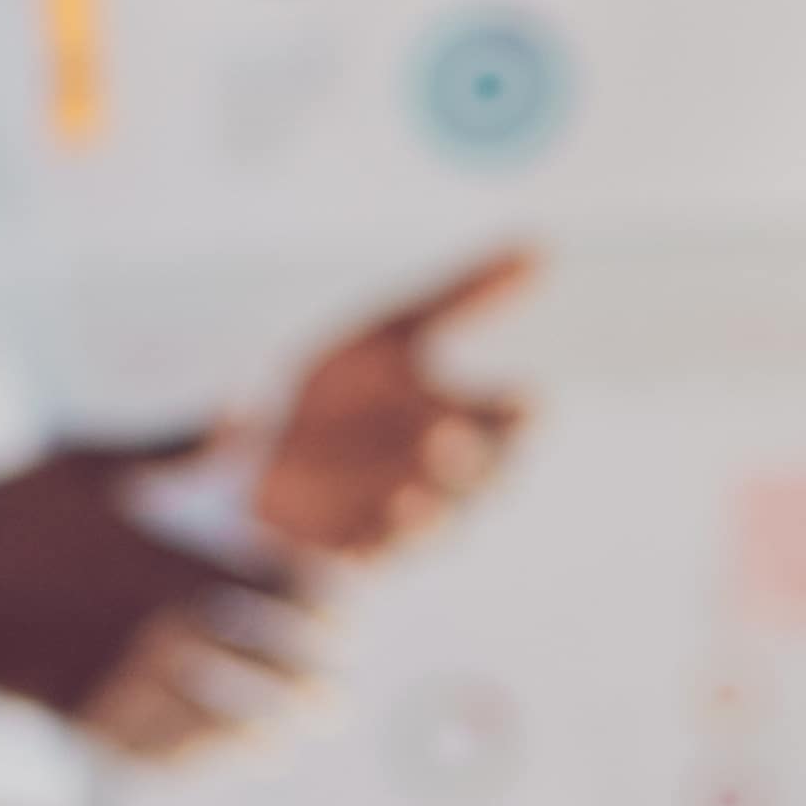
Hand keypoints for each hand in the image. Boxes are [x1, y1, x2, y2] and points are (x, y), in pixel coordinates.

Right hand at [0, 438, 320, 758]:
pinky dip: (191, 757)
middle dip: (310, 680)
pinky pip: (152, 748)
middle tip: (336, 696)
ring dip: (262, 730)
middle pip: (265, 662)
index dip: (323, 606)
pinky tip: (211, 758)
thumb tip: (248, 402)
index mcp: (169, 561)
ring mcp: (119, 678)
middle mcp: (157, 627)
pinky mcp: (78, 714)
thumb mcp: (88, 460)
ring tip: (290, 738)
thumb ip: (177, 442)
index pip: (278, 589)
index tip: (343, 618)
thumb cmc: (1, 509)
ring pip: (217, 715)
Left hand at [245, 246, 537, 562]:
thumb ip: (462, 296)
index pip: (513, 421)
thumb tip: (539, 246)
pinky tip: (352, 545)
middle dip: (467, 463)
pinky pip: (369, 559)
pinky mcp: (353, 551)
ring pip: (432, 527)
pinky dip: (365, 551)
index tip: (522, 399)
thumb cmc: (349, 388)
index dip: (517, 414)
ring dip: (424, 517)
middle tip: (444, 438)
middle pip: (480, 480)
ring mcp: (402, 518)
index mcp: (466, 420)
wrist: (265, 440)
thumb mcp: (394, 333)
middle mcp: (444, 477)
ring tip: (409, 499)